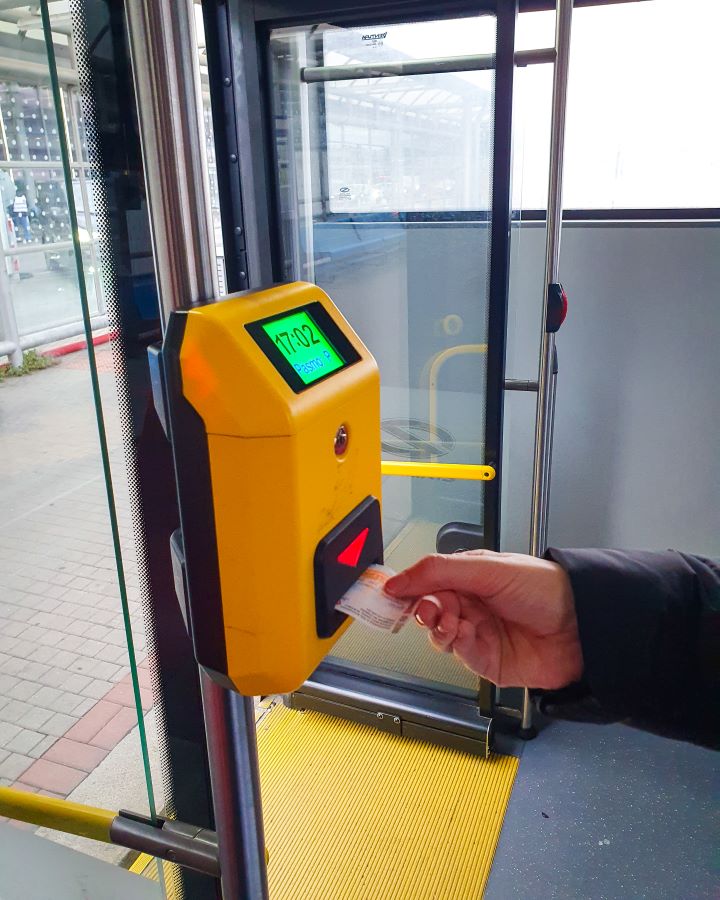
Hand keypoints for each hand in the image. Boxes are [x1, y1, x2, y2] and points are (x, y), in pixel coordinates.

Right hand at [385, 550, 582, 689]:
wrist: (583, 624)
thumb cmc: (544, 587)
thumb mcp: (487, 567)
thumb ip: (439, 571)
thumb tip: (398, 581)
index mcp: (469, 578)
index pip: (427, 583)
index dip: (408, 588)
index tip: (389, 592)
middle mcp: (472, 606)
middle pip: (429, 611)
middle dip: (424, 610)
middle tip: (427, 609)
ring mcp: (479, 635)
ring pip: (439, 636)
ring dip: (439, 628)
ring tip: (450, 621)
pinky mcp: (488, 662)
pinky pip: (460, 656)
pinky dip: (457, 645)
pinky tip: (465, 634)